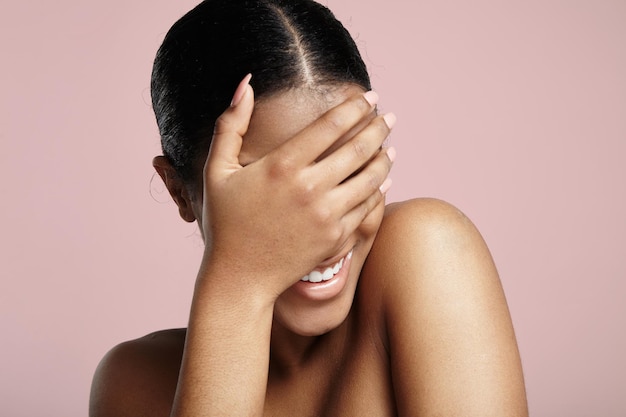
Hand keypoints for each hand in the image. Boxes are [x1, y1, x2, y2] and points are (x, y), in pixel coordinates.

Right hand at [200, 75, 394, 299]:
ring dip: (385, 158)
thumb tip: (246, 83)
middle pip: (358, 148)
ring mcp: (326, 215)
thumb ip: (230, 125)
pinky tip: (383, 181)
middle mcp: (309, 188)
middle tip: (388, 118)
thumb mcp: (217, 170)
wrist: (240, 277)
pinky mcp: (336, 238)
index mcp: (281, 166)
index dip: (355, 107)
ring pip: (371, 178)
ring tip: (389, 147)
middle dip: (378, 128)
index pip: (331, 125)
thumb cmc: (226, 222)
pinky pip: (368, 207)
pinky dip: (379, 190)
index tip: (370, 97)